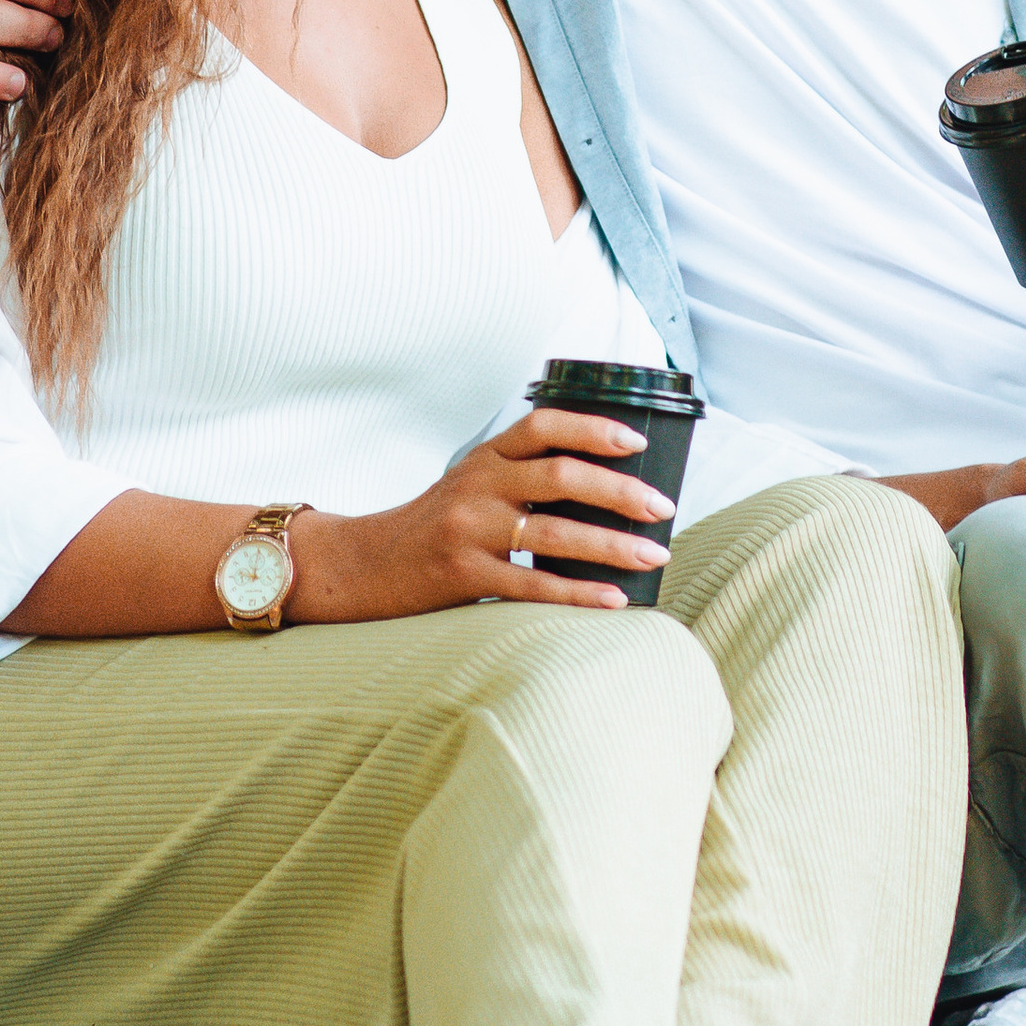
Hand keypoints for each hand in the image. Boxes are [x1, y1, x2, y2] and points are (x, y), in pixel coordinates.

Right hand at [288, 411, 675, 622]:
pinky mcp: (463, 576)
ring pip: (553, 532)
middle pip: (560, 476)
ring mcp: (468, 530)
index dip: (592, 428)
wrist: (362, 566)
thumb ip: (519, 476)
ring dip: (612, 544)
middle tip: (662, 507)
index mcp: (483, 456)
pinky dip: (579, 592)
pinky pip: (532, 585)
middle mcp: (476, 485)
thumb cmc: (431, 526)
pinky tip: (614, 599)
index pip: (542, 426)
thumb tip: (604, 485)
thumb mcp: (469, 484)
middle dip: (620, 490)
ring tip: (654, 555)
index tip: (636, 442)